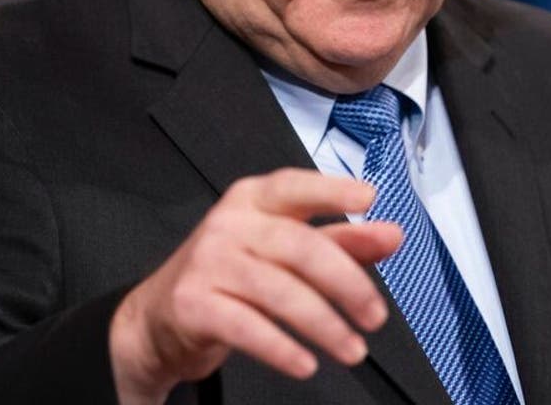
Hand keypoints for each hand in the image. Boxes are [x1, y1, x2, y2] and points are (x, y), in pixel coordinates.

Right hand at [108, 168, 401, 403]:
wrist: (158, 318)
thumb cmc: (232, 275)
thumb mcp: (285, 250)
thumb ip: (340, 240)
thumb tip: (392, 235)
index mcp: (254, 200)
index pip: (294, 185)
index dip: (332, 190)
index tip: (369, 200)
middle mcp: (230, 224)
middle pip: (299, 246)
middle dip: (346, 284)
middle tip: (376, 316)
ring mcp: (208, 262)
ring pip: (278, 291)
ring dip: (324, 325)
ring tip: (353, 350)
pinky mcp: (193, 303)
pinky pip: (246, 326)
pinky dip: (281, 348)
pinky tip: (306, 363)